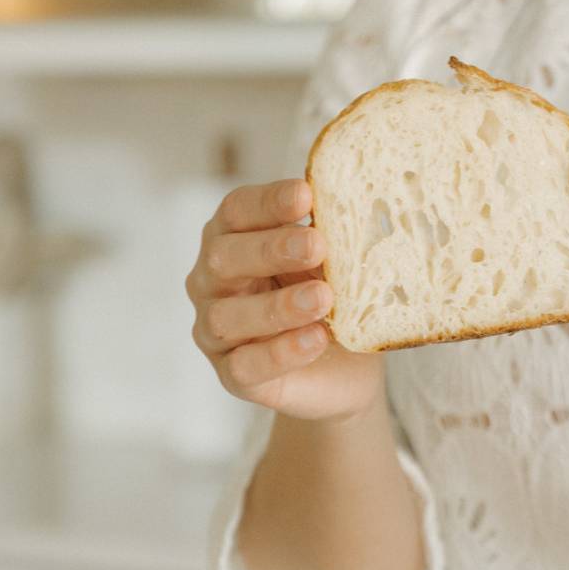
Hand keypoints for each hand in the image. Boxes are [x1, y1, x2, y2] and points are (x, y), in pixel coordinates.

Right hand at [185, 178, 384, 421]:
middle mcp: (213, 279)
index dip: (268, 201)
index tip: (306, 194)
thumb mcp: (334, 256)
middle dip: (271, 249)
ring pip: (227, 316)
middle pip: (224, 257)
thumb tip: (355, 205)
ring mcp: (216, 330)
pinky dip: (281, 352)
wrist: (345, 363)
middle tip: (317, 245)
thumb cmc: (330, 290)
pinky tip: (316, 339)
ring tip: (323, 299)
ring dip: (278, 306)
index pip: (237, 210)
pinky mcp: (233, 375)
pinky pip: (244, 366)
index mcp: (234, 236)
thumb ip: (332, 233)